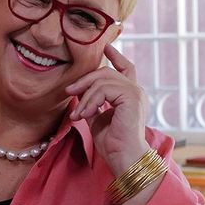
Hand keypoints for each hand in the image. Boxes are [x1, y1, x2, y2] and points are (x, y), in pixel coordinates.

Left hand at [66, 45, 150, 174]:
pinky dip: (91, 101)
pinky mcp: (131, 97)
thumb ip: (92, 103)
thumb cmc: (112, 144)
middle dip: (86, 79)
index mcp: (130, 95)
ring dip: (85, 96)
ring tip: (77, 114)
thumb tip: (78, 92)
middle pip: (107, 72)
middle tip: (69, 91)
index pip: (126, 68)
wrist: (123, 157)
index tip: (107, 47)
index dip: (116, 56)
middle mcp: (136, 91)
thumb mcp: (97, 119)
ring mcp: (135, 93)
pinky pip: (104, 89)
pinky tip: (85, 114)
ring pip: (103, 80)